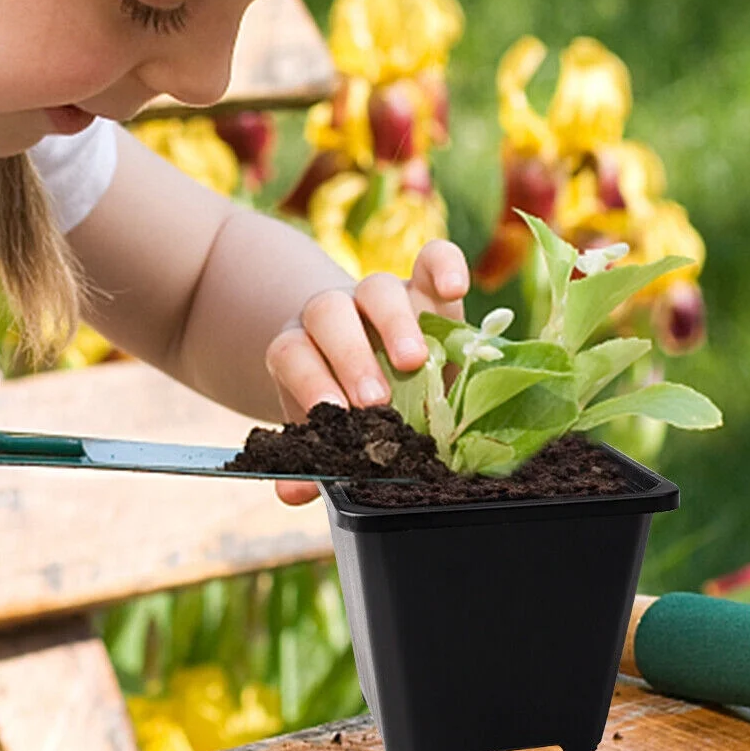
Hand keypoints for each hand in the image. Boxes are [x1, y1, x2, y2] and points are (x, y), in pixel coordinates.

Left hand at [263, 238, 469, 504]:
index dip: (309, 380)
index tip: (333, 414)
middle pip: (328, 314)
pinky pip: (432, 259)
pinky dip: (444, 264)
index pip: (292, 353)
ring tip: (415, 362)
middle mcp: (337, 314)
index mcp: (303, 348)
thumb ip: (313, 457)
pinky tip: (456, 286)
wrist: (370, 359)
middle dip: (350, 356)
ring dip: (395, 323)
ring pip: (378, 288)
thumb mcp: (328, 431)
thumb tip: (292, 492)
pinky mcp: (427, 284)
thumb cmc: (349, 407)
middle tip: (375, 401)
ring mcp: (381, 296)